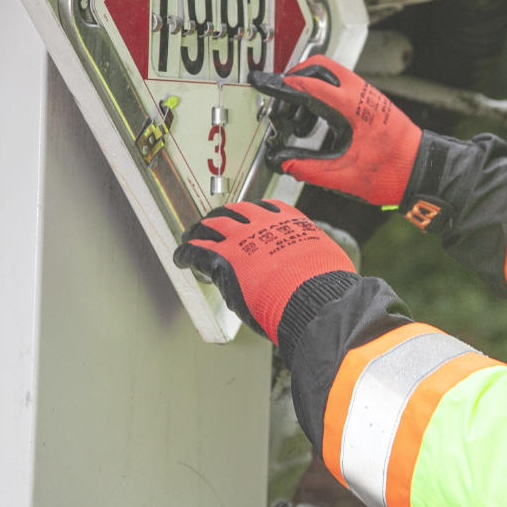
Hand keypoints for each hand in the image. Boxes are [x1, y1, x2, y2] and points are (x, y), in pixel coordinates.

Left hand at [175, 200, 357, 344]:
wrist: (314, 298)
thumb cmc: (325, 285)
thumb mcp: (324, 256)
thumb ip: (310, 253)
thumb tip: (317, 260)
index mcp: (287, 221)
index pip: (262, 208)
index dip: (249, 215)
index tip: (245, 219)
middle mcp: (260, 224)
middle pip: (230, 212)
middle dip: (218, 219)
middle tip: (211, 225)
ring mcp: (239, 240)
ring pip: (209, 226)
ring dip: (198, 232)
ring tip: (191, 238)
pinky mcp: (222, 260)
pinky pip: (196, 252)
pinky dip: (185, 253)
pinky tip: (181, 258)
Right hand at [250, 56, 421, 205]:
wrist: (422, 170)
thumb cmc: (393, 171)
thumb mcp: (343, 175)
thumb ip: (308, 167)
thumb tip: (282, 161)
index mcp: (352, 107)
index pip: (308, 85)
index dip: (282, 85)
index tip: (264, 83)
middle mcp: (361, 94)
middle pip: (319, 66)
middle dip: (296, 77)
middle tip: (282, 98)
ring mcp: (368, 95)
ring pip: (331, 74)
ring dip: (311, 87)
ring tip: (301, 120)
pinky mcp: (372, 101)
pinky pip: (343, 86)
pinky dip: (326, 95)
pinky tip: (320, 121)